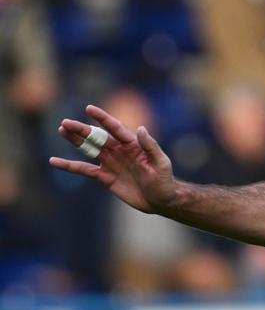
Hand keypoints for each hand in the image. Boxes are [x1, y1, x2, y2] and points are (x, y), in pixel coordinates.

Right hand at [50, 104, 179, 213]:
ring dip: (75, 140)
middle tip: (65, 122)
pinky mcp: (104, 176)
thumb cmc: (165, 181)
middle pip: (97, 137)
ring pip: (88, 149)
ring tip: (61, 130)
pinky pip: (83, 169)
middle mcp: (119, 150)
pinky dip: (69, 166)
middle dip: (82, 129)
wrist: (161, 200)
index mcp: (132, 144)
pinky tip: (54, 161)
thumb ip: (151, 146)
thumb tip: (141, 129)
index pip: (115, 128)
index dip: (102, 118)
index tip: (89, 108)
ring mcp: (110, 162)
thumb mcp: (161, 163)